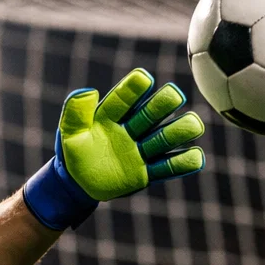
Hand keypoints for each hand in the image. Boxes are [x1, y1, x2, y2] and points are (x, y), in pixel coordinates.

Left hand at [21, 68, 205, 229]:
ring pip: (164, 138)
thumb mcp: (69, 133)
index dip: (133, 89)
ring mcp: (140, 150)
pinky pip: (167, 167)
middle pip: (151, 114)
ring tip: (193, 125)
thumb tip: (87, 91)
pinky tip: (196, 157)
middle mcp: (131, 129)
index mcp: (110, 115)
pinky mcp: (146, 172)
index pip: (123, 98)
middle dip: (162, 105)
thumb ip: (75, 112)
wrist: (77, 184)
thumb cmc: (73, 153)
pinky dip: (182, 163)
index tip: (144, 79)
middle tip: (173, 96)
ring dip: (179, 131)